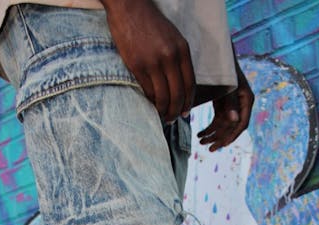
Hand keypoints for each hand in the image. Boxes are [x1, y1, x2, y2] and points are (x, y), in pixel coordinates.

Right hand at [101, 0, 194, 122]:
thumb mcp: (172, 38)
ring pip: (163, 96)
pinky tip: (151, 104)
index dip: (188, 102)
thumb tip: (180, 84)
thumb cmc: (150, 23)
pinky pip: (147, 91)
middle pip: (178, 94)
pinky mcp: (137, 66)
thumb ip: (178, 58)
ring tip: (162, 115)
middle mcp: (170, 57)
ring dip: (163, 110)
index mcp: (182, 50)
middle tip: (173, 119)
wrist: (129, 7)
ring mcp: (153, 63)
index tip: (185, 112)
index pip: (190, 84)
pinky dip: (150, 101)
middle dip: (176, 111)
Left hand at [197, 61, 253, 151]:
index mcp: (246, 99)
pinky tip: (200, 134)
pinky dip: (209, 128)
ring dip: (212, 135)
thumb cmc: (223, 66)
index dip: (232, 136)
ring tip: (201, 140)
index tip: (221, 145)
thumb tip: (234, 121)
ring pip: (223, 126)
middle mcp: (241, 103)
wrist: (215, 52)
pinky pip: (217, 121)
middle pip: (232, 127)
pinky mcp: (222, 104)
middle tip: (207, 147)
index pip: (242, 124)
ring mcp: (231, 104)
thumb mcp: (227, 85)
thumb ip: (231, 102)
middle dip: (219, 138)